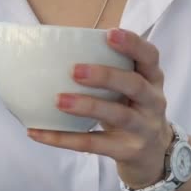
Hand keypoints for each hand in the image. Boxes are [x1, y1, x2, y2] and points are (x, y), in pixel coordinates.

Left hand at [28, 28, 172, 188]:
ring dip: (87, 106)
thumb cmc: (133, 110)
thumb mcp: (131, 89)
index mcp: (152, 80)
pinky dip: (62, 138)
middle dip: (105, 76)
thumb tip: (57, 50)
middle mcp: (152, 102)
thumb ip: (111, 70)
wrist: (153, 156)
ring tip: (58, 100)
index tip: (110, 34)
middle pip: (134, 85)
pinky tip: (36, 132)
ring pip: (117, 115)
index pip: (150, 57)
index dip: (133, 44)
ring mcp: (142, 129)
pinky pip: (92, 144)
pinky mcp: (126, 151)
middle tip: (75, 71)